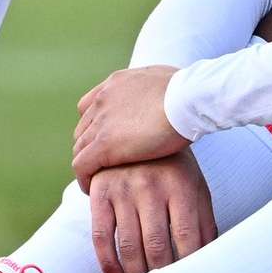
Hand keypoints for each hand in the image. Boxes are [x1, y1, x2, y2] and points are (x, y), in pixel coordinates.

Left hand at [72, 63, 186, 177]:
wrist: (190, 97)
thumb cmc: (191, 92)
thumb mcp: (168, 83)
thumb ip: (157, 91)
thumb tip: (168, 98)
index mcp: (117, 83)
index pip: (90, 106)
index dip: (95, 126)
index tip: (107, 141)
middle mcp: (103, 99)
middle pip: (83, 128)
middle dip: (90, 147)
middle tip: (103, 165)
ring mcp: (101, 121)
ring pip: (80, 148)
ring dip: (87, 164)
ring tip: (97, 181)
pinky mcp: (104, 144)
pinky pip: (81, 166)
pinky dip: (84, 178)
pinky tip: (92, 190)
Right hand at [86, 152, 218, 272]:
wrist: (139, 128)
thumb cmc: (175, 169)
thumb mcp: (196, 187)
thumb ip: (204, 223)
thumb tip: (212, 263)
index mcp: (180, 185)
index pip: (187, 237)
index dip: (188, 267)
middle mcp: (151, 185)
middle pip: (157, 246)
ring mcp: (123, 188)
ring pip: (129, 246)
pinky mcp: (100, 192)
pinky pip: (101, 237)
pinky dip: (108, 264)